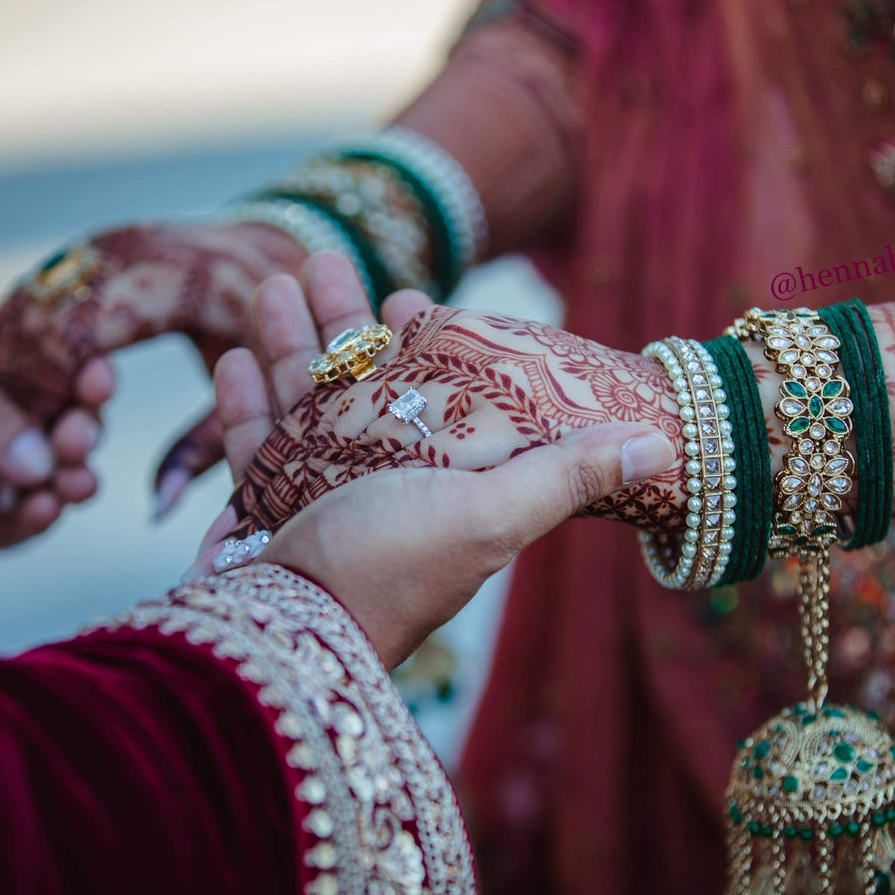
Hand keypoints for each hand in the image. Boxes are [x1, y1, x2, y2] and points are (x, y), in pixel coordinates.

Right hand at [0, 221, 306, 506]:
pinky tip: (11, 389)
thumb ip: (205, 448)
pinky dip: (18, 340)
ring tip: (6, 424)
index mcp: (183, 283)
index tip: (38, 442)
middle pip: (45, 315)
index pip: (85, 332)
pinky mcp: (90, 249)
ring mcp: (107, 243)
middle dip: (20, 381)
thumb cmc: (270, 329)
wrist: (270, 247)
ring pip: (30, 301)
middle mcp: (136, 251)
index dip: (51, 387)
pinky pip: (36, 292)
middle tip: (10, 443)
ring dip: (10, 361)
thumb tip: (158, 510)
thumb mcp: (255, 388)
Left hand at [0, 310, 113, 568]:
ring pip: (58, 473)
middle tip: (78, 432)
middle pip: (65, 416)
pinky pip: (25, 524)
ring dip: (76, 474)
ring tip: (75, 479)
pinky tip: (44, 507)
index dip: (81, 366)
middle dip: (83, 425)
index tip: (97, 377)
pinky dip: (41, 517)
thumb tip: (40, 457)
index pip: (51, 356)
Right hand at [180, 258, 675, 666]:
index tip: (408, 295)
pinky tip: (233, 357)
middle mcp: (380, 488)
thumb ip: (565, 476)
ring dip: (287, 343)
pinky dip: (242, 402)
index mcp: (439, 483)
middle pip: (358, 387)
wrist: (287, 634)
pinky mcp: (262, 513)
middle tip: (323, 259)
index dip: (422, 346)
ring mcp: (317, 499)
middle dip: (340, 323)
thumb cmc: (391, 568)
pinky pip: (252, 446)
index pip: (436, 399)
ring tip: (273, 283)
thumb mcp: (490, 516)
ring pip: (300, 404)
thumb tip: (660, 448)